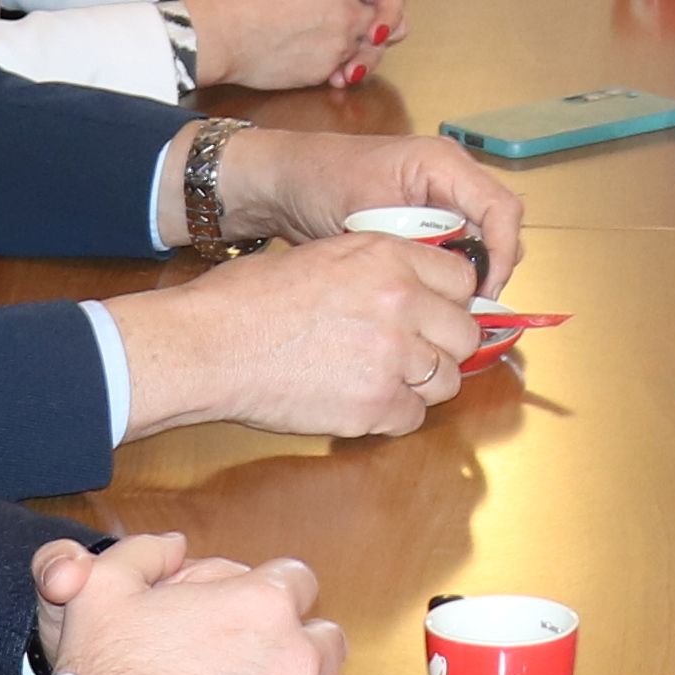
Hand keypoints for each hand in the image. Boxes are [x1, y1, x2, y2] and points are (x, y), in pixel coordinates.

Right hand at [38, 533, 346, 674]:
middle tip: (255, 657)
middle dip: (297, 642)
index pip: (299, 580)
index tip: (248, 611)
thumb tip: (176, 545)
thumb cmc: (103, 674)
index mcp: (262, 604)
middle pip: (326, 639)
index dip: (271, 592)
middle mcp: (295, 657)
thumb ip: (146, 552)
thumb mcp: (104, 585)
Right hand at [106, 235, 477, 437]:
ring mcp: (392, 355)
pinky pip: (412, 418)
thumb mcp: (322, 256)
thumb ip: (376, 270)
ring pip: (446, 380)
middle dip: (442, 347)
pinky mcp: (375, 403)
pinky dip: (391, 416)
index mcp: (388, 256)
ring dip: (421, 384)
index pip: (463, 281)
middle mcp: (401, 301)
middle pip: (464, 334)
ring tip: (382, 380)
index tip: (436, 315)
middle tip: (412, 354)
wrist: (210, 346)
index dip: (450, 302)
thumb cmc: (247, 300)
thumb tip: (410, 291)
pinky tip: (360, 402)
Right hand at [187, 0, 396, 90]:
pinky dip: (347, 63)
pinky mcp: (325, 72)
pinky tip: (331, 56)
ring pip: (379, 46)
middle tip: (372, 7)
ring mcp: (339, 47)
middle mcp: (348, 15)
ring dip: (371, 39)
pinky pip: (351, 68)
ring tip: (353, 34)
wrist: (220, 37)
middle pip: (397, 13)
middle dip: (388, 8)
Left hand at [211, 129, 524, 292]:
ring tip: (446, 307)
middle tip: (466, 308)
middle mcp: (450, 179)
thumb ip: (415, 241)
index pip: (501, 208)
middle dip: (489, 269)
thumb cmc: (319, 181)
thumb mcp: (369, 212)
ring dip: (467, 276)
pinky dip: (445, 276)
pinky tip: (428, 298)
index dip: (502, 252)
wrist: (283, 182)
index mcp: (443, 162)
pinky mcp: (425, 222)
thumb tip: (451, 281)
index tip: (484, 290)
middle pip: (498, 228)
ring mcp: (439, 201)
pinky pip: (453, 251)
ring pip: (479, 244)